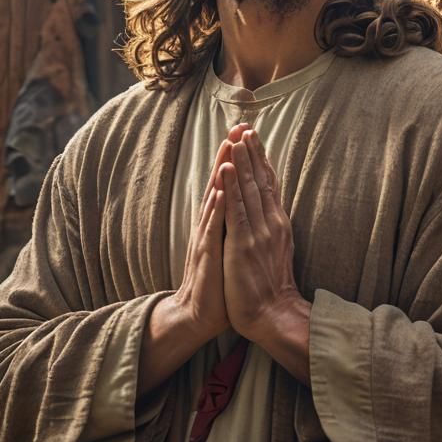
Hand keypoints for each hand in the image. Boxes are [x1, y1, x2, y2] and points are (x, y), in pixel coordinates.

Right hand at [171, 124, 248, 342]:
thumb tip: (243, 200)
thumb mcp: (229, 245)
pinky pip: (212, 229)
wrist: (197, 314)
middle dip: (228, 156)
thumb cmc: (218, 281)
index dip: (235, 159)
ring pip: (214, 199)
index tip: (244, 133)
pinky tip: (221, 192)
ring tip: (227, 148)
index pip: (228, 183)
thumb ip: (232, 222)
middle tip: (236, 128)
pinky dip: (216, 209)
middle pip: (220, 183)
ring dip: (220, 173)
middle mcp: (210, 224)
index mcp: (218, 221)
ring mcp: (206, 238)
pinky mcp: (207, 256)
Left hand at [218, 129, 304, 344]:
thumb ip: (273, 224)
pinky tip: (225, 169)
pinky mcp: (242, 245)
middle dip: (251, 152)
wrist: (274, 316)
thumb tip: (271, 204)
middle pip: (259, 180)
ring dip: (241, 162)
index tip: (253, 135)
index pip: (268, 182)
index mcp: (277, 222)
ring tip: (236, 138)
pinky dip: (230, 188)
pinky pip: (235, 211)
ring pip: (248, 189)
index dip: (260, 158)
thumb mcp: (277, 247)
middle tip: (245, 126)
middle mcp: (270, 222)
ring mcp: (256, 232)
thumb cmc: (271, 286)